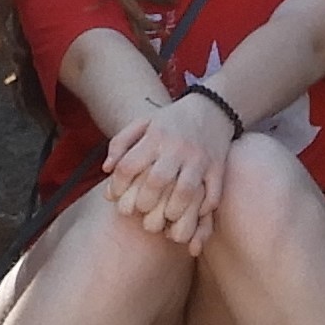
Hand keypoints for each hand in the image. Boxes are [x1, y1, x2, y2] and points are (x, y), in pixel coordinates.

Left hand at [99, 88, 234, 250]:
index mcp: (155, 137)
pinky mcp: (218, 168)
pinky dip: (203, 209)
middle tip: (141, 210)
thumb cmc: (170, 121)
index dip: (117, 186)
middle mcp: (177, 147)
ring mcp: (200, 158)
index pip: (129, 166)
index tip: (115, 196)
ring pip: (186, 192)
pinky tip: (192, 214)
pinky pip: (212, 194)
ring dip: (173, 211)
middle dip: (145, 202)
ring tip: (166, 217)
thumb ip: (120, 143)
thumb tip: (106, 169)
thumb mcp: (142, 123)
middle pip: (157, 181)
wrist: (212, 107)